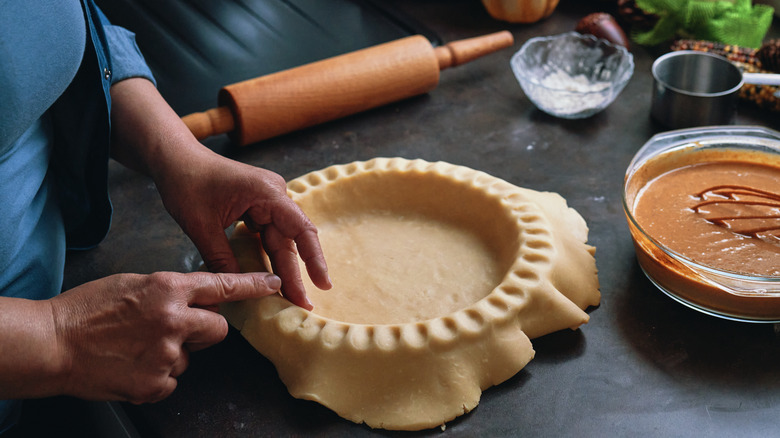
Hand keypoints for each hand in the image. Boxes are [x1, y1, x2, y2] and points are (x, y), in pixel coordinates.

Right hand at [49, 271, 280, 403]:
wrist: (52, 344)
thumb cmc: (86, 310)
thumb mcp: (132, 284)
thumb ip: (167, 292)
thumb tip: (189, 302)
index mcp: (167, 288)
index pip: (221, 285)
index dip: (252, 285)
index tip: (274, 284)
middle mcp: (174, 319)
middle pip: (217, 328)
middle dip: (204, 330)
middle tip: (174, 331)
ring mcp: (166, 353)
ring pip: (190, 356)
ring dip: (172, 354)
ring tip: (136, 349)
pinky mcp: (156, 382)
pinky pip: (172, 380)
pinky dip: (156, 377)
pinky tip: (131, 366)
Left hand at [154, 149, 329, 309]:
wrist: (175, 158)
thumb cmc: (187, 182)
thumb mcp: (201, 225)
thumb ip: (221, 258)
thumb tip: (236, 290)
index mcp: (266, 193)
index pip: (300, 229)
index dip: (313, 258)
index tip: (323, 284)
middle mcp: (273, 195)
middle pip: (289, 240)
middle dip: (295, 274)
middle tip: (302, 305)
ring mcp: (267, 201)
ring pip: (279, 241)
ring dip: (284, 269)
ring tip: (292, 298)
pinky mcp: (257, 207)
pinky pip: (268, 236)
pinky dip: (270, 258)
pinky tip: (274, 279)